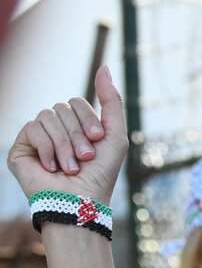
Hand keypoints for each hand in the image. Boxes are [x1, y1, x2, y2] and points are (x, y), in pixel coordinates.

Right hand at [7, 66, 127, 204]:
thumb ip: (112, 100)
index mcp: (76, 125)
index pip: (76, 101)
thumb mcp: (115, 134)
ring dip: (64, 144)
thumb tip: (104, 66)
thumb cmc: (101, 172)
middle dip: (77, 134)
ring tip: (70, 167)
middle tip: (84, 158)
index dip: (89, 120)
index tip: (97, 142)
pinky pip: (32, 128)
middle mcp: (55, 128)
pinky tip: (52, 168)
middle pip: (61, 107)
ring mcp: (36, 137)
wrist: (81, 201)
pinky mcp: (21, 148)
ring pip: (47, 116)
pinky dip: (47, 148)